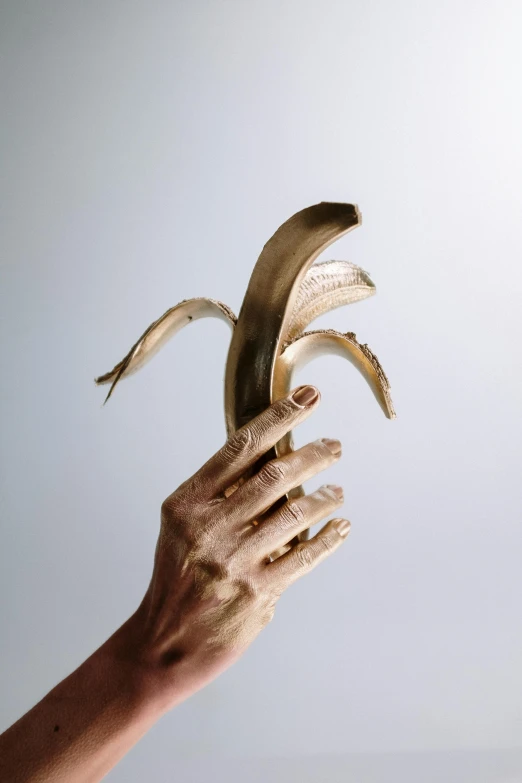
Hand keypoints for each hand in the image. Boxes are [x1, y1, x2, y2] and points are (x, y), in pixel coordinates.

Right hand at [126, 384, 350, 710]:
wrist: (163, 643)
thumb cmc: (176, 578)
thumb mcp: (181, 527)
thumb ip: (219, 494)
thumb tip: (271, 455)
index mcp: (188, 504)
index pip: (240, 446)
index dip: (279, 417)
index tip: (307, 398)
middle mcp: (210, 528)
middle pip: (274, 475)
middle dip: (312, 454)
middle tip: (334, 445)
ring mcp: (235, 562)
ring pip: (295, 513)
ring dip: (325, 496)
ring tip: (338, 488)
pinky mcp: (257, 593)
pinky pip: (304, 555)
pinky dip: (328, 537)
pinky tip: (341, 526)